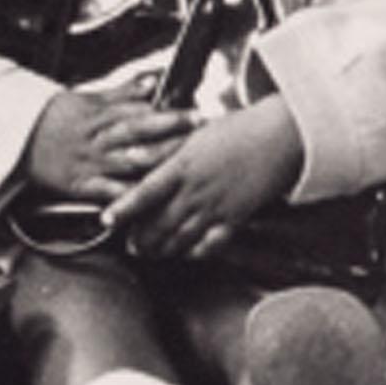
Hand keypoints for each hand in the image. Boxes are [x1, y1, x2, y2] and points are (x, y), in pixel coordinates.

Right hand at [23, 88, 194, 204]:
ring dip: (158, 160)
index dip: (167, 110)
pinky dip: (127, 196)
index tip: (194, 110)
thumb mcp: (86, 99)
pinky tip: (149, 199)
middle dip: (170, 128)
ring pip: (129, 160)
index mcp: (98, 115)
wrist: (16, 141)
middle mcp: (97, 138)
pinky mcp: (81, 185)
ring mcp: (90, 162)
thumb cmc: (54, 119)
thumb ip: (122, 93)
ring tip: (184, 161)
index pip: (137, 110)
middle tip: (198, 126)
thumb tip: (152, 82)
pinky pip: (108, 191)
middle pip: (138, 131)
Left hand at [106, 97, 305, 260]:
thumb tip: (132, 153)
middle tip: (129, 246)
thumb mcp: (192, 133)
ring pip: (183, 238)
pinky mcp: (236, 218)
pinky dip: (198, 252)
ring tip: (150, 254)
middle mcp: (197, 190)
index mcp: (183, 166)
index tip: (106, 220)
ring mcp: (217, 207)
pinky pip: (213, 243)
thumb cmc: (234, 130)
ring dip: (163, 249)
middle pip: (161, 223)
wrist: (279, 137)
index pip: (146, 192)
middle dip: (141, 239)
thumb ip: (163, 149)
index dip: (124, 208)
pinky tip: (188, 255)